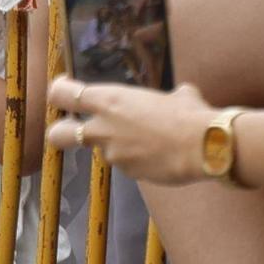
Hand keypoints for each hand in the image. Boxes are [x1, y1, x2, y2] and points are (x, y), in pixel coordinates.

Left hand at [45, 77, 213, 184]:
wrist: (204, 146)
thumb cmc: (189, 112)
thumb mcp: (174, 95)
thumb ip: (162, 99)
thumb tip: (178, 98)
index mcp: (108, 100)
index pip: (63, 95)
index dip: (59, 92)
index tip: (63, 91)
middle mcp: (103, 128)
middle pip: (60, 134)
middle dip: (60, 132)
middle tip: (70, 129)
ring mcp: (113, 154)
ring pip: (105, 150)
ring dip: (120, 146)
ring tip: (151, 141)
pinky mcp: (129, 173)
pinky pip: (128, 164)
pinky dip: (139, 160)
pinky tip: (161, 155)